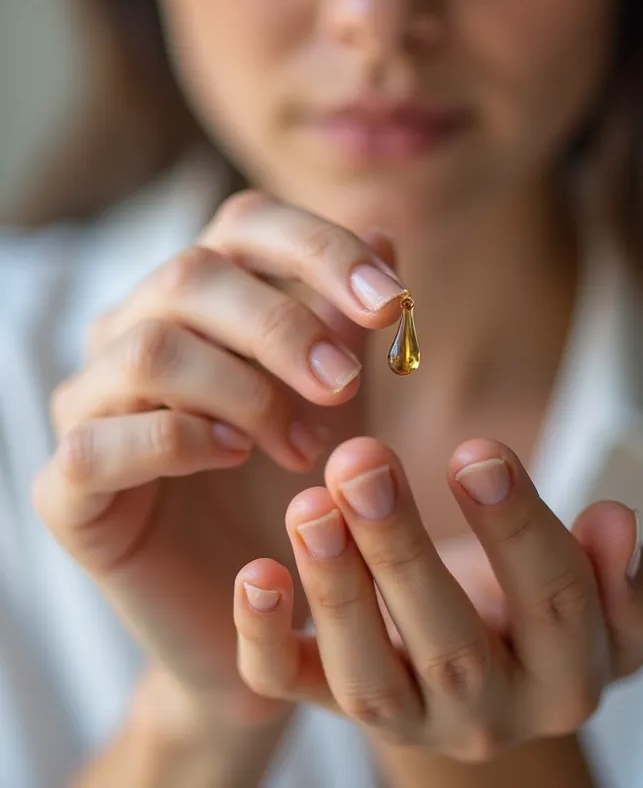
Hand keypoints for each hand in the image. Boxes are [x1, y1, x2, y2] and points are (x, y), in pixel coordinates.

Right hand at [33, 192, 404, 725]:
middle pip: (192, 274)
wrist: (256, 604)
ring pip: (148, 349)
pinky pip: (101, 443)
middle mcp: (131, 330)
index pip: (244, 223)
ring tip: (303, 444)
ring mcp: (88, 403)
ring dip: (244, 391)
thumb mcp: (339, 399)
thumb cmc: (294, 484)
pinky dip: (178, 442)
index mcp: (198, 295)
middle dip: (284, 327)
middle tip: (346, 385)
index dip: (320, 249)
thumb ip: (351, 325)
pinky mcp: (65, 485)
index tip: (392, 306)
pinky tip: (233, 460)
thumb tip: (387, 239)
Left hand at [234, 436, 642, 759]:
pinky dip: (264, 639)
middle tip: (363, 462)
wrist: (490, 672)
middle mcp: (484, 716)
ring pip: (364, 674)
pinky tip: (255, 573)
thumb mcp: (604, 599)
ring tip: (309, 505)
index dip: (516, 525)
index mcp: (563, 680)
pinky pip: (290, 688)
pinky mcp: (332, 705)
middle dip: (401, 550)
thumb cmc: (542, 610)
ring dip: (334, 588)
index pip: (551, 604)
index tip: (477, 450)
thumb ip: (619, 573)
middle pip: (447, 643)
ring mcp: (404, 718)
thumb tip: (616, 521)